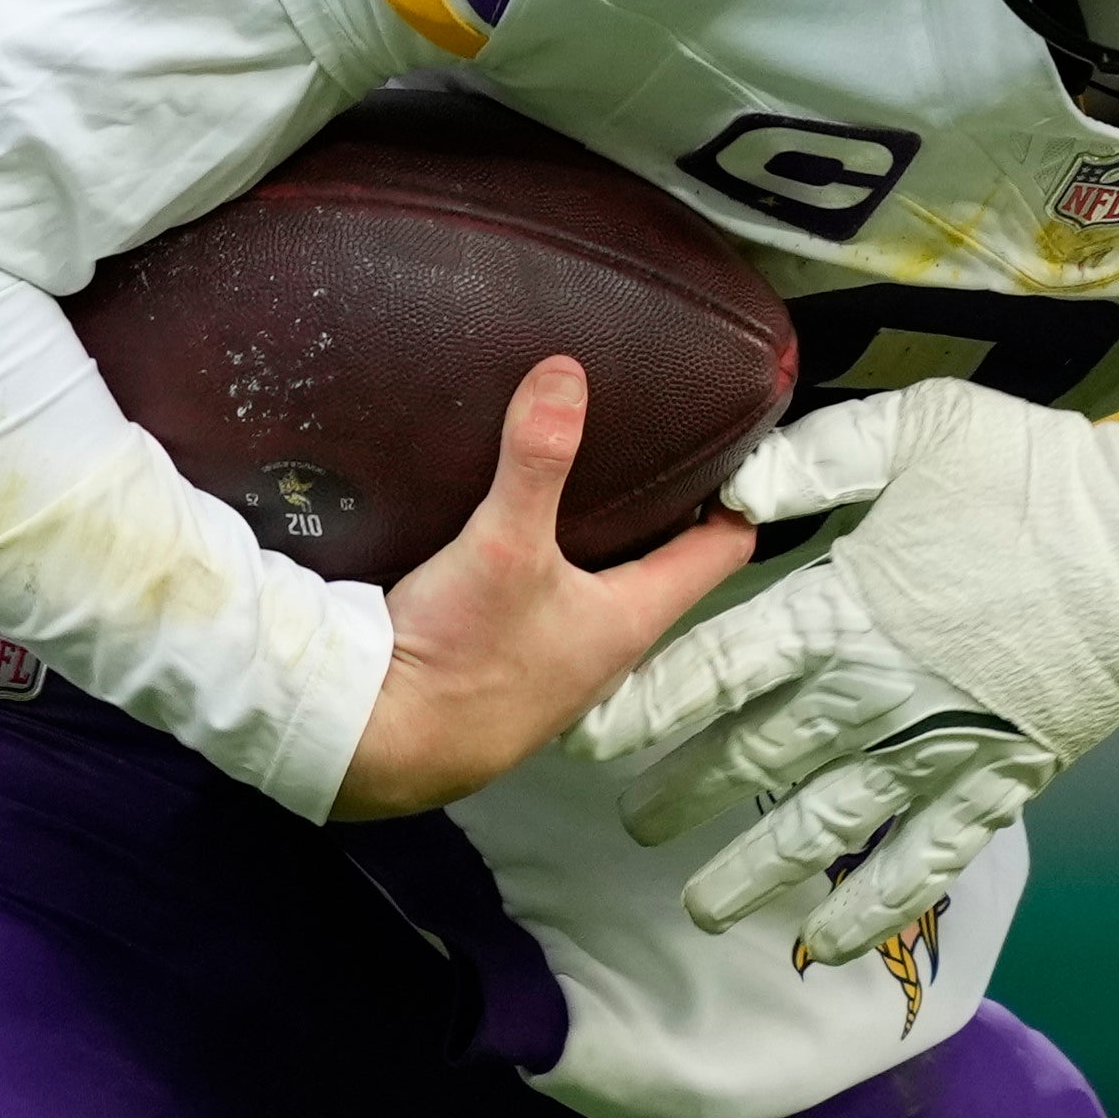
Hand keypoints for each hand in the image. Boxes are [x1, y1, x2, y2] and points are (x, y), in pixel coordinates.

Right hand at [336, 358, 755, 821]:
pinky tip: (510, 532)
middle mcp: (609, 644)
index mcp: (634, 616)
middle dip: (663, 506)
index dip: (738, 495)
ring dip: (600, 538)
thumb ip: (535, 460)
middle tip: (654, 439)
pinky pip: (547, 603)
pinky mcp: (508, 665)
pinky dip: (546, 564)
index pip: (723, 549)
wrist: (380, 742)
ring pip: (601, 585)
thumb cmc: (460, 662)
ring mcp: (559, 661)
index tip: (735, 444)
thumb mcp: (503, 545)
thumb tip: (566, 374)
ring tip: (585, 473)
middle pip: (662, 565)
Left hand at [574, 330, 1118, 965]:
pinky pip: (919, 863)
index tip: (588, 737)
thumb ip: (816, 459)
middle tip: (630, 826)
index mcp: (845, 603)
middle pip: (751, 759)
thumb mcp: (923, 430)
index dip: (643, 708)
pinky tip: (822, 945)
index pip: (713, 666)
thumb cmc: (1043, 475)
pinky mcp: (998, 780)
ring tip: (701, 906)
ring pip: (821, 826)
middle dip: (681, 797)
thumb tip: (727, 490)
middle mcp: (875, 690)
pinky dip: (869, 910)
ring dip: (752, 871)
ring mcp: (937, 747)